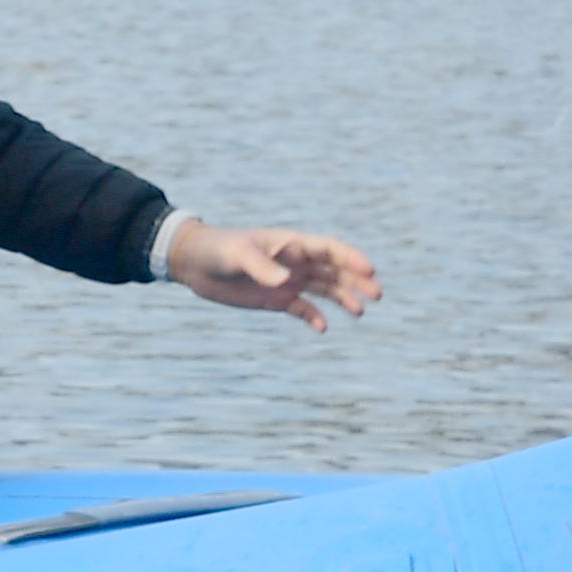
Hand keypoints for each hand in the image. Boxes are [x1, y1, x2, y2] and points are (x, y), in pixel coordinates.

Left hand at [164, 221, 381, 332]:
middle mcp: (295, 262)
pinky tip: (322, 327)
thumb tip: (284, 280)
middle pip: (334, 271)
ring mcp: (287, 281)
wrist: (195, 264)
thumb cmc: (218, 249)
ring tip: (359, 311)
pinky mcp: (276, 299)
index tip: (370, 269)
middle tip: (377, 294)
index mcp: (291, 244)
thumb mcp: (238, 254)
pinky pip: (303, 309)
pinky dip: (314, 317)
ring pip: (325, 290)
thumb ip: (261, 266)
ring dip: (343, 299)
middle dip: (356, 281)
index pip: (328, 249)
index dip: (350, 258)